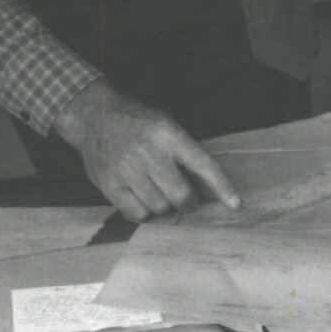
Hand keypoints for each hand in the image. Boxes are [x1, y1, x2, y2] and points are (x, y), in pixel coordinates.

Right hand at [52, 80, 240, 220]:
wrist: (95, 117)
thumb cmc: (138, 123)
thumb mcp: (166, 125)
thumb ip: (185, 153)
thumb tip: (210, 190)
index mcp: (168, 134)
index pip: (203, 164)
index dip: (222, 187)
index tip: (235, 204)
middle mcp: (148, 153)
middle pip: (181, 196)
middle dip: (188, 202)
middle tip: (186, 199)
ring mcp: (127, 170)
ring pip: (159, 207)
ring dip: (164, 205)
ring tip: (157, 190)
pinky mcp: (109, 185)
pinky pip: (136, 214)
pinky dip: (143, 211)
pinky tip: (141, 197)